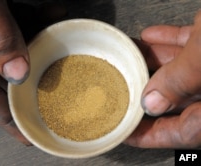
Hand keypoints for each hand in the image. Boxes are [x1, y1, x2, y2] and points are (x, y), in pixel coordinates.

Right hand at [0, 0, 65, 144]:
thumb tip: (17, 72)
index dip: (7, 118)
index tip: (29, 135)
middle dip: (26, 89)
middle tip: (52, 103)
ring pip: (11, 47)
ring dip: (37, 49)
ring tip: (61, 55)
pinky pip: (12, 20)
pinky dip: (34, 20)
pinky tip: (54, 16)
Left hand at [125, 11, 200, 147]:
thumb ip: (179, 82)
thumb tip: (151, 102)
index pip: (176, 133)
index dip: (147, 135)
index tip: (124, 131)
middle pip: (172, 100)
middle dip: (143, 90)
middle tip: (120, 87)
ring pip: (179, 72)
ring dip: (152, 62)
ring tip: (130, 56)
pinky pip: (192, 49)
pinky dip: (171, 42)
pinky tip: (151, 36)